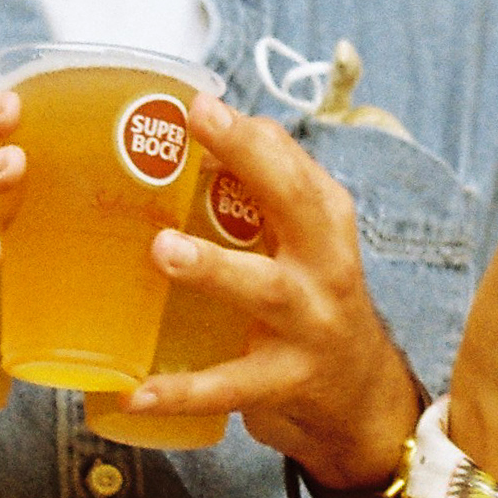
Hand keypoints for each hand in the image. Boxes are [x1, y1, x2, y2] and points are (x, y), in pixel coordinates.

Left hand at [136, 94, 420, 488]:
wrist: (360, 394)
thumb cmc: (313, 296)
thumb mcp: (305, 239)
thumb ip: (260, 190)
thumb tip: (191, 126)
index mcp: (325, 219)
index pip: (292, 162)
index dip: (246, 131)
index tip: (196, 103)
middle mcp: (325, 263)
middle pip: (295, 202)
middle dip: (248, 158)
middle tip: (198, 125)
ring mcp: (309, 323)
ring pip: (264, 288)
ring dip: (214, 266)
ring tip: (164, 249)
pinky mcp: (286, 380)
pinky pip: (231, 385)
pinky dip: (183, 390)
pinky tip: (136, 393)